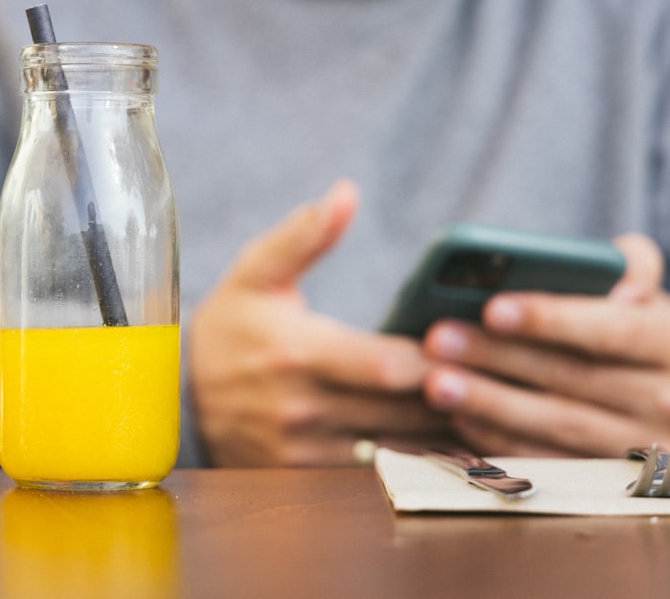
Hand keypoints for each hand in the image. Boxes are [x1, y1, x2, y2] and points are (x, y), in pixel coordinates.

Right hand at [187, 180, 452, 466]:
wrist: (177, 396)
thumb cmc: (229, 328)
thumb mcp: (256, 273)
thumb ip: (304, 234)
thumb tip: (347, 193)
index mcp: (298, 352)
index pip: (386, 365)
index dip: (436, 359)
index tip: (470, 345)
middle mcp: (303, 408)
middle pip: (402, 410)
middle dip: (451, 394)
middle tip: (492, 378)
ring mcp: (305, 450)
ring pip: (397, 448)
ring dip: (440, 431)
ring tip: (478, 408)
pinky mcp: (305, 476)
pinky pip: (375, 475)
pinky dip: (413, 460)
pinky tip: (439, 440)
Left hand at [421, 233, 669, 457]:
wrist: (644, 383)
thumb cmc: (616, 317)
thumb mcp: (629, 282)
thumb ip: (625, 263)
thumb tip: (616, 278)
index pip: (610, 328)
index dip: (549, 319)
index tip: (492, 308)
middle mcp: (669, 399)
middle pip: (572, 378)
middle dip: (497, 357)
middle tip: (437, 339)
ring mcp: (640, 447)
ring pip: (555, 425)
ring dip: (488, 402)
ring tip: (435, 382)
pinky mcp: (607, 479)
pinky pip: (547, 462)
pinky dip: (498, 439)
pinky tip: (458, 416)